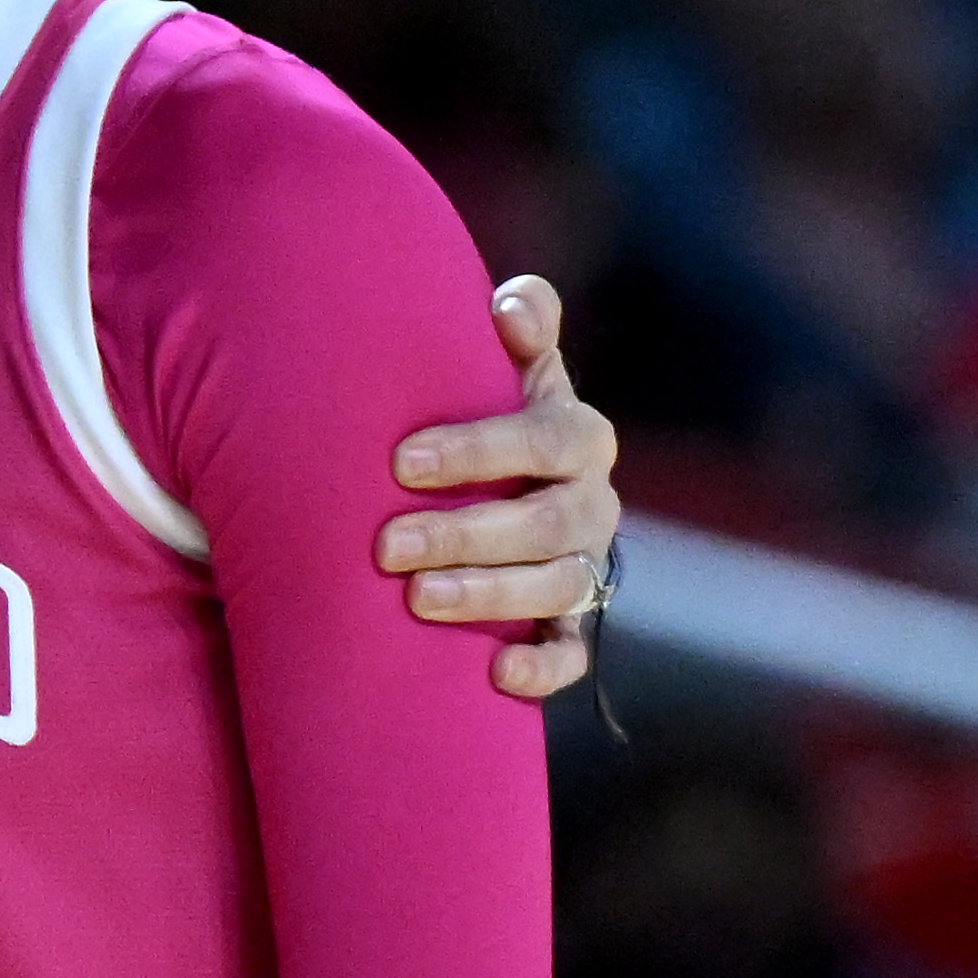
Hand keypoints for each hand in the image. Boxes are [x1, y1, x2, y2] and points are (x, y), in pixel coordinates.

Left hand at [375, 275, 617, 702]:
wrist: (504, 481)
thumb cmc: (485, 411)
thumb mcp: (508, 365)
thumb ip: (519, 324)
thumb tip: (513, 303)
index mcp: (578, 436)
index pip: (543, 439)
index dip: (478, 450)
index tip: (401, 462)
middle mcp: (591, 502)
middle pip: (545, 523)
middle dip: (465, 534)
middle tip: (385, 546)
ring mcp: (585, 565)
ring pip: (556, 588)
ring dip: (488, 595)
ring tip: (416, 601)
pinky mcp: (572, 622)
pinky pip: (574, 653)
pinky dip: (543, 668)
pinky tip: (497, 674)